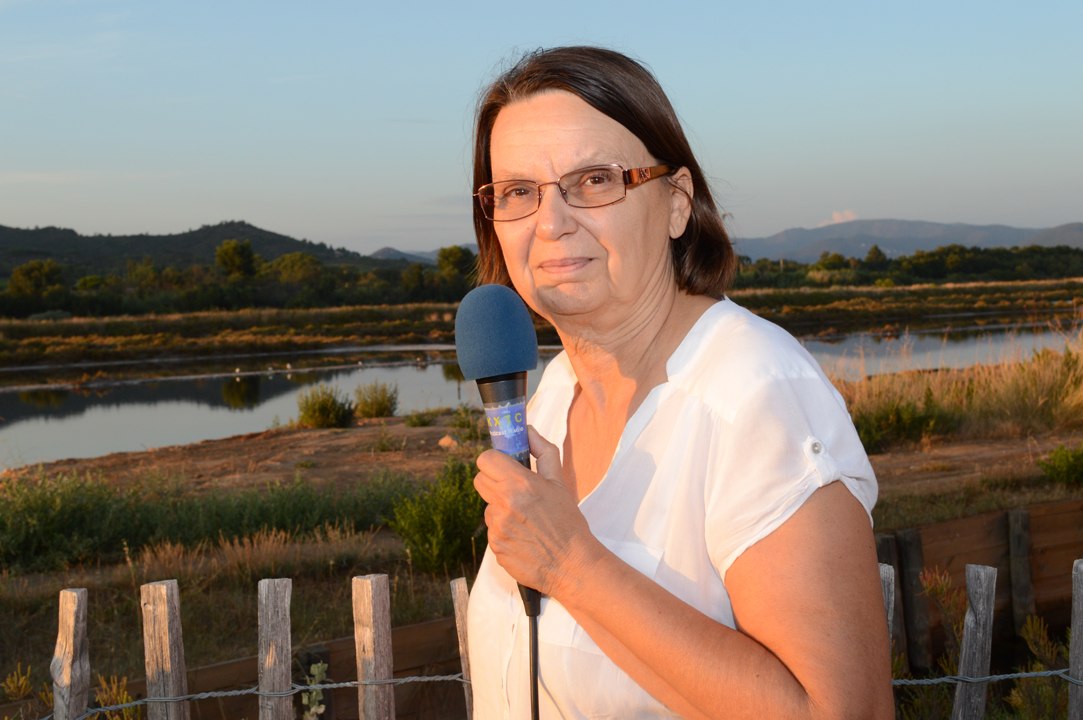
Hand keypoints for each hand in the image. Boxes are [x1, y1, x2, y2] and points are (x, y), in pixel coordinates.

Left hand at [474, 426, 598, 596]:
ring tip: (526, 520)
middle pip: (479, 480)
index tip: (503, 466)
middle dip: (493, 481)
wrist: (572, 564)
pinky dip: (504, 531)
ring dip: (500, 509)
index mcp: (520, 484)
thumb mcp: (559, 482)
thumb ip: (543, 452)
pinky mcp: (495, 547)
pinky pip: (492, 531)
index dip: (493, 460)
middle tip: (514, 490)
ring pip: (487, 507)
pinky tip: (524, 537)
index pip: (485, 460)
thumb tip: (528, 431)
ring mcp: (497, 527)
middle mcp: (504, 504)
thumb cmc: (568, 522)